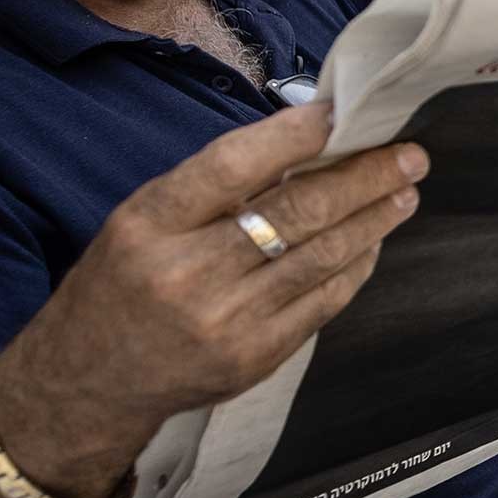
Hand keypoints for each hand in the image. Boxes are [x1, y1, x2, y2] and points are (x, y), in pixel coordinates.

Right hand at [0, 103, 422, 497]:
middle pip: (296, 213)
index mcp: (150, 224)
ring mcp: (226, 321)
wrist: (90, 382)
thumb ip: (212, 188)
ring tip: (404, 190)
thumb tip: (305, 147)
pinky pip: (324, 302)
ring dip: (374, 219)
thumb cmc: (121, 285)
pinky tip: (372, 240)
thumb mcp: (140, 221)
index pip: (234, 166)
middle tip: (407, 155)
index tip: (340, 114)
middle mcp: (187, 273)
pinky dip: (356, 265)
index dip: (294, 135)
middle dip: (364, 178)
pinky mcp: (255, 358)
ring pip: (322, 257)